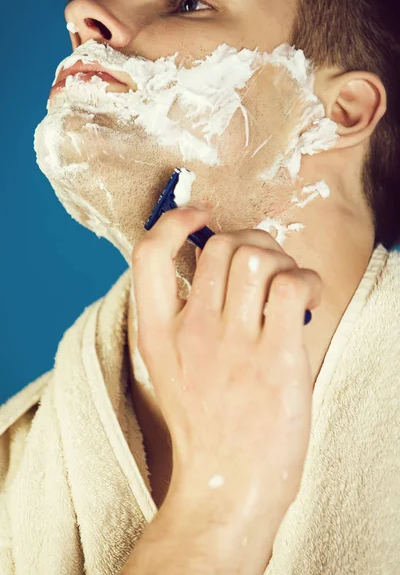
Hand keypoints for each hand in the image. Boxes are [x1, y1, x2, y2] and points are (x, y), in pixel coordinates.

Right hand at [131, 205, 321, 523]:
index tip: (199, 216)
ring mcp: (233, 344)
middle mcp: (192, 331)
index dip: (175, 221)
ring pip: (256, 257)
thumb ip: (183, 319)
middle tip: (265, 263)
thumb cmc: (205, 427)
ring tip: (287, 284)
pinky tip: (307, 298)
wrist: (225, 485)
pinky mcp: (276, 358)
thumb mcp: (171, 369)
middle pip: (221, 245)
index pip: (148, 255)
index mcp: (158, 333)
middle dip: (250, 239)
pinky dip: (305, 280)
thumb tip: (220, 270)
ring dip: (280, 258)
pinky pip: (291, 287)